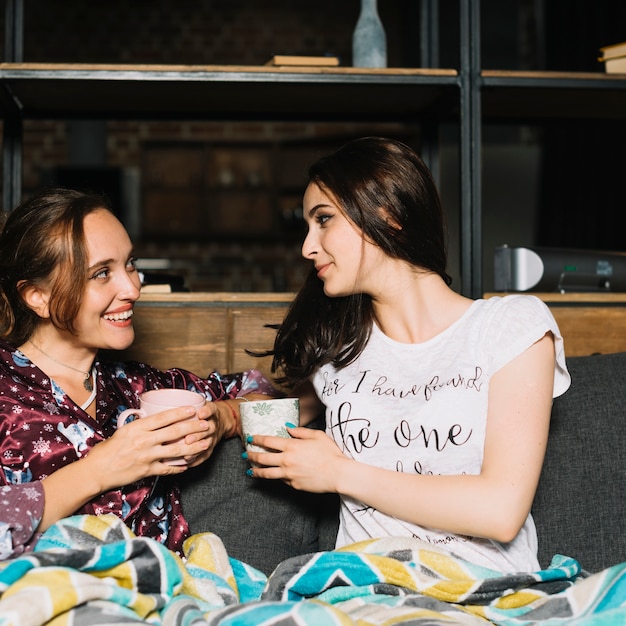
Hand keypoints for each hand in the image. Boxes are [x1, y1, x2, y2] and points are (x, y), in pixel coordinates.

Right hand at [86, 404, 212, 489]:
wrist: (97, 471)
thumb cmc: (108, 449)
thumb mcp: (123, 431)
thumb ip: (140, 425)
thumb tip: (153, 417)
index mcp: (138, 428)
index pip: (163, 418)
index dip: (180, 413)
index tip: (192, 409)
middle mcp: (144, 441)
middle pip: (174, 432)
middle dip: (193, 427)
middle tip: (206, 424)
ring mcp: (147, 457)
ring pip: (175, 451)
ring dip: (193, 447)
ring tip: (205, 443)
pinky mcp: (147, 471)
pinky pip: (168, 468)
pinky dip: (179, 467)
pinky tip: (188, 464)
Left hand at [181, 400, 223, 466]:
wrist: (217, 421)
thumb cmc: (200, 412)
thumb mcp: (198, 403)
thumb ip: (184, 404)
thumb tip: (157, 403)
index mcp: (210, 411)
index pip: (211, 410)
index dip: (206, 412)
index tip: (200, 414)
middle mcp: (213, 424)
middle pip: (208, 429)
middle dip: (198, 434)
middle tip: (188, 439)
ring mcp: (212, 437)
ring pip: (206, 444)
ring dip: (196, 450)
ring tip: (185, 455)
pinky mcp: (209, 448)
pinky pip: (204, 456)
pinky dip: (195, 460)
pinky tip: (185, 464)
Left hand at [245, 426, 346, 492]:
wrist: (339, 474)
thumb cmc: (330, 453)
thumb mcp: (317, 436)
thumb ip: (300, 432)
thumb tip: (288, 429)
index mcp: (292, 446)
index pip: (268, 442)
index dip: (257, 439)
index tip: (250, 438)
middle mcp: (287, 461)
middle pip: (262, 458)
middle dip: (252, 455)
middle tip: (246, 454)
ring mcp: (289, 475)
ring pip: (267, 474)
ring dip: (256, 471)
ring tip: (250, 470)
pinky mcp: (293, 485)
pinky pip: (282, 480)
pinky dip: (277, 477)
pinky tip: (275, 476)